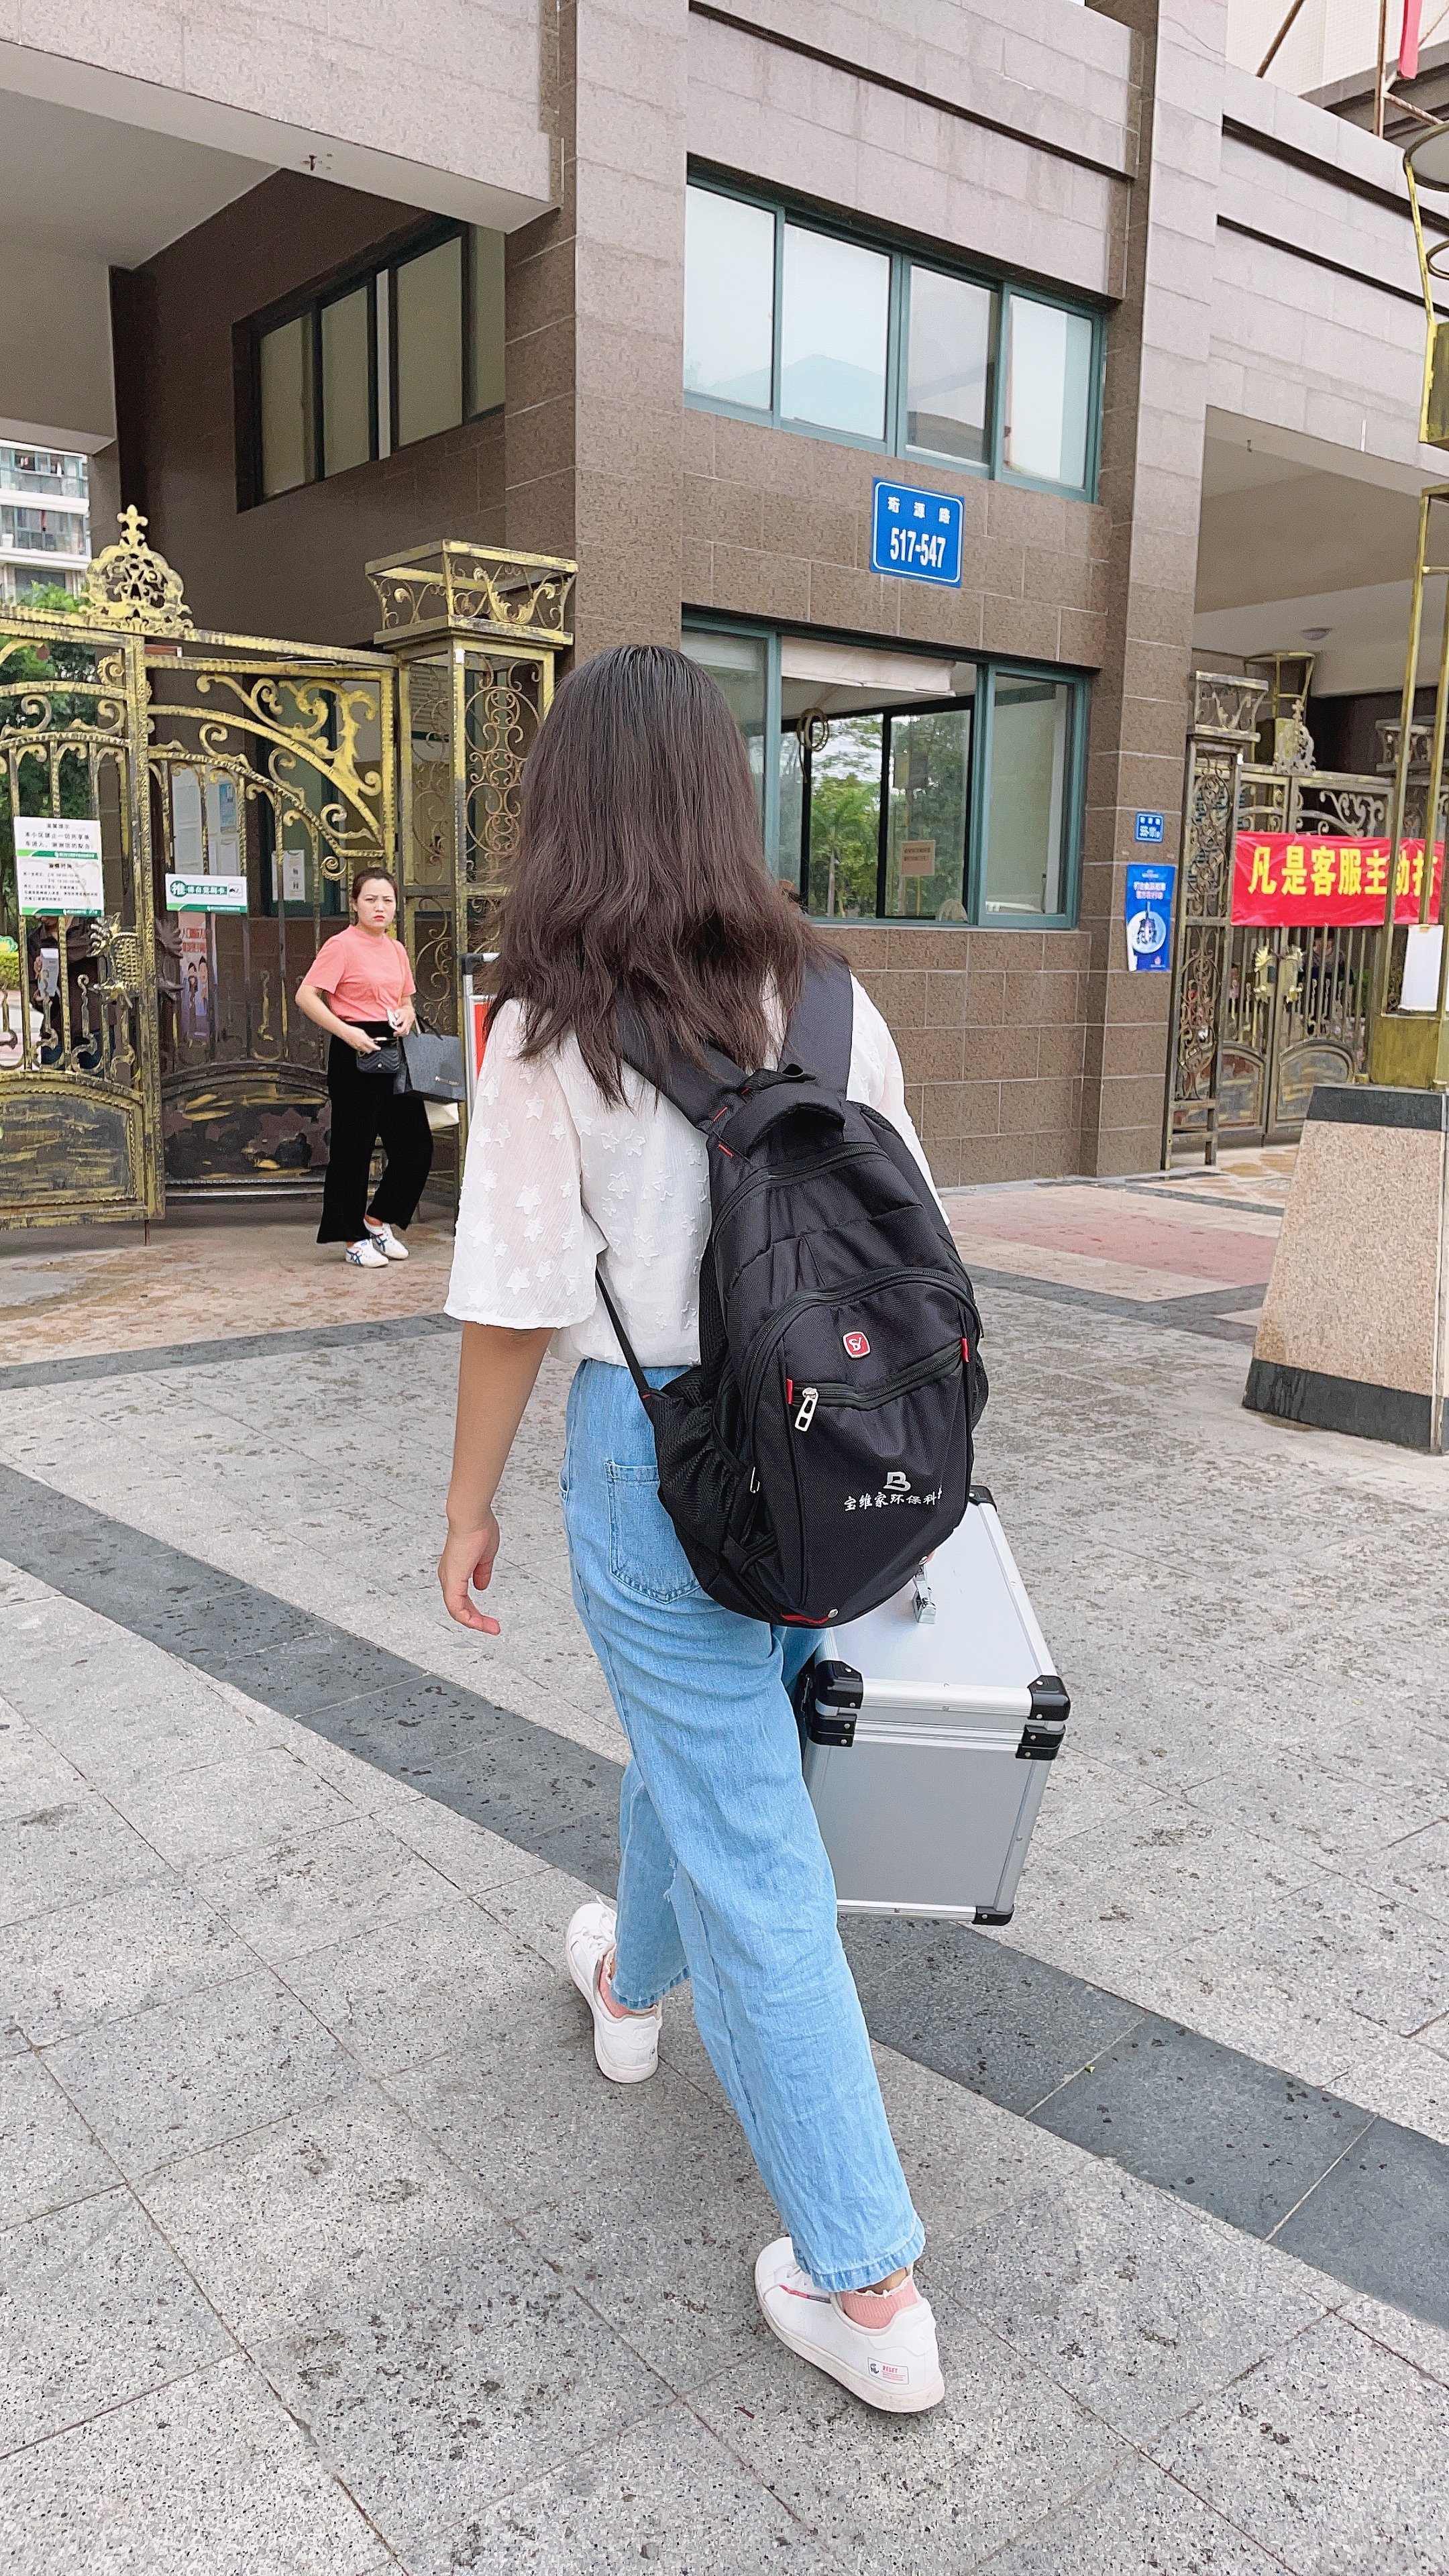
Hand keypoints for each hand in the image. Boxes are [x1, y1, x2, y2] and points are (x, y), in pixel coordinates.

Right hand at [351, 1028, 378, 1054]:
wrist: (345, 1032)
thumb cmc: (352, 1030)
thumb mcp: (362, 1032)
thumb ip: (367, 1037)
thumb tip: (371, 1040)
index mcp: (363, 1040)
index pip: (372, 1047)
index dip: (377, 1048)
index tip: (378, 1048)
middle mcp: (360, 1045)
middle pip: (369, 1051)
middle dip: (372, 1049)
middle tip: (373, 1046)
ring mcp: (357, 1047)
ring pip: (364, 1051)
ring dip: (367, 1049)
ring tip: (368, 1045)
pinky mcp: (354, 1047)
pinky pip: (360, 1050)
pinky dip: (363, 1048)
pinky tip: (362, 1044)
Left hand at [397, 1004, 417, 1034]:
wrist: (410, 1013)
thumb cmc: (403, 1012)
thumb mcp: (399, 1010)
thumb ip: (394, 1012)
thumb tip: (390, 1011)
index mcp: (404, 1016)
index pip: (401, 1019)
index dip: (398, 1021)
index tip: (395, 1024)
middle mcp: (407, 1021)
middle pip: (404, 1027)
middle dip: (400, 1030)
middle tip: (395, 1032)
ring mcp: (408, 1025)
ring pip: (405, 1031)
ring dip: (400, 1033)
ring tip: (395, 1034)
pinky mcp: (409, 1027)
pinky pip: (406, 1032)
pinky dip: (402, 1034)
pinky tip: (398, 1034)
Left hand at [438, 1513, 501, 1632]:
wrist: (472, 1518)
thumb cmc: (478, 1529)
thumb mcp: (484, 1557)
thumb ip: (482, 1572)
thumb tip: (482, 1586)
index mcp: (455, 1570)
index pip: (462, 1599)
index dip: (476, 1612)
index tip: (491, 1620)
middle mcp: (449, 1577)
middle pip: (459, 1608)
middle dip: (477, 1620)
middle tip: (493, 1627)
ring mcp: (449, 1579)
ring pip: (457, 1611)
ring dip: (475, 1622)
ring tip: (492, 1628)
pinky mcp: (452, 1581)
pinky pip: (457, 1608)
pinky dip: (469, 1618)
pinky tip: (480, 1624)